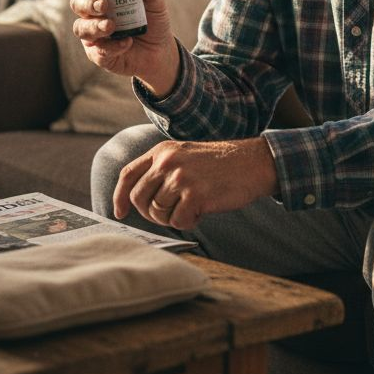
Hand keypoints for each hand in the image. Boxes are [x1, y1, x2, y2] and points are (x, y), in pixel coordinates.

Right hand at [71, 0, 179, 95]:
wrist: (160, 51)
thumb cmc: (153, 23)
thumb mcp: (156, 6)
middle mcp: (94, 14)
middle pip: (77, 4)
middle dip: (88, 3)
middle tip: (103, 5)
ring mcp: (94, 34)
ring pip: (81, 28)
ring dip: (94, 26)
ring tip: (111, 26)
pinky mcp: (98, 54)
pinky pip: (97, 50)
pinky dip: (112, 46)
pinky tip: (126, 42)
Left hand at [115, 138, 278, 230]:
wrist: (253, 163)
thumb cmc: (221, 165)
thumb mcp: (185, 155)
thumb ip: (162, 170)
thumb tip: (138, 199)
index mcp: (162, 151)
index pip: (128, 174)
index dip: (120, 197)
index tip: (120, 213)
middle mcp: (168, 162)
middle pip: (139, 198)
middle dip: (150, 213)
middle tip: (168, 214)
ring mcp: (181, 177)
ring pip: (157, 212)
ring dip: (172, 217)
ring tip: (191, 208)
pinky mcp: (195, 194)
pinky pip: (177, 221)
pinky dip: (188, 222)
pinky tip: (201, 212)